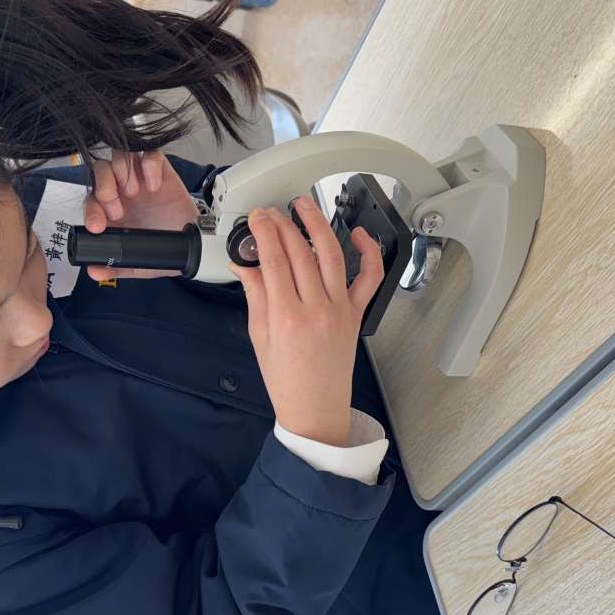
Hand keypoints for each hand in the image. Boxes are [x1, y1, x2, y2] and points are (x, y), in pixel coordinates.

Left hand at [83, 150, 199, 279]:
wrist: (190, 245)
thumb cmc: (160, 248)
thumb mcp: (135, 264)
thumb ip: (114, 267)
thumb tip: (94, 271)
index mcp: (109, 211)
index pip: (90, 202)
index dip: (91, 211)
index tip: (98, 226)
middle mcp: (121, 191)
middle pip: (100, 172)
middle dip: (104, 189)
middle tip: (117, 211)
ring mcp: (139, 178)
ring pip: (119, 157)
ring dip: (122, 173)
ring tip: (134, 194)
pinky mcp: (159, 171)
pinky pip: (150, 155)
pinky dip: (149, 166)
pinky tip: (154, 186)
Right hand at [231, 197, 383, 447]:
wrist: (315, 408)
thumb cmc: (287, 381)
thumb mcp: (260, 337)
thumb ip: (255, 295)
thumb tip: (245, 266)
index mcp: (287, 318)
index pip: (274, 261)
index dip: (264, 233)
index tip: (258, 219)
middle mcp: (317, 311)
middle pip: (300, 253)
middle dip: (284, 225)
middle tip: (272, 213)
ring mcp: (341, 310)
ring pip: (332, 255)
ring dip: (318, 225)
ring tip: (306, 206)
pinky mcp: (356, 314)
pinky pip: (369, 278)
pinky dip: (367, 253)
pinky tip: (357, 234)